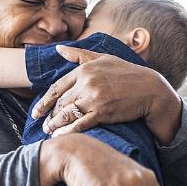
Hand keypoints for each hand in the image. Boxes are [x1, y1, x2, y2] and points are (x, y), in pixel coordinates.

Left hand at [32, 45, 182, 144]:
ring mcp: (94, 98)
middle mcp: (87, 83)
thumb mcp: (103, 58)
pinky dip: (67, 131)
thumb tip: (57, 48)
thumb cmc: (127, 73)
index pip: (57, 87)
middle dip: (49, 115)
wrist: (150, 89)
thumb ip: (78, 54)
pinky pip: (79, 124)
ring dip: (54, 125)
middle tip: (43, 124)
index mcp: (84, 70)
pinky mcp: (103, 113)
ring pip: (66, 114)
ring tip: (49, 131)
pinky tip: (60, 136)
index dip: (44, 101)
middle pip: (60, 102)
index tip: (36, 111)